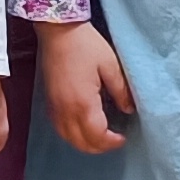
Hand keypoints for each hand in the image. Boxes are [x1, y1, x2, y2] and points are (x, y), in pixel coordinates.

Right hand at [38, 15, 133, 152]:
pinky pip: (59, 128)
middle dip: (99, 147)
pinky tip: (82, 128)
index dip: (111, 142)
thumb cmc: (85, 45)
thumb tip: (129, 109)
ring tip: (101, 138)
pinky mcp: (49, 102)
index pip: (97, 136)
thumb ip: (121, 90)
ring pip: (68, 138)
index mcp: (83, 102)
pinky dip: (72, 135)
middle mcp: (66, 110)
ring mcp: (55, 107)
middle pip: (81, 143)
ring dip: (85, 144)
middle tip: (114, 140)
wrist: (58, 32)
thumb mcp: (111, 65)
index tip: (123, 138)